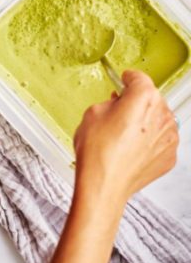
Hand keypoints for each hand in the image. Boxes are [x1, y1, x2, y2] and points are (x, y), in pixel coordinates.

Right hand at [44, 70, 177, 262]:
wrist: (104, 185)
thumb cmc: (97, 152)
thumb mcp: (92, 113)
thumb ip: (110, 102)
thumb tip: (118, 103)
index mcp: (144, 99)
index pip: (140, 78)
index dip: (130, 78)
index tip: (126, 79)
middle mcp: (163, 116)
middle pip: (152, 99)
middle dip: (136, 102)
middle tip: (118, 111)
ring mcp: (169, 138)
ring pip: (158, 120)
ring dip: (145, 122)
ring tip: (122, 135)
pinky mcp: (169, 156)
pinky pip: (160, 140)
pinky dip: (149, 141)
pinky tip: (130, 149)